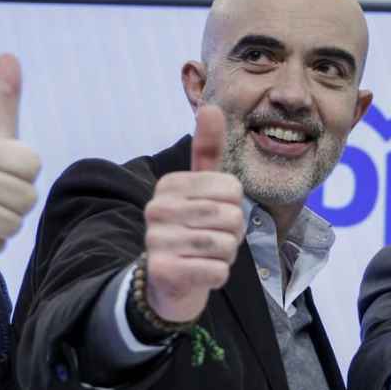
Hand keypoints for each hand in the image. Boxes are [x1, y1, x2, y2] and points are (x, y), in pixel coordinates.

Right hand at [141, 104, 245, 323]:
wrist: (168, 282)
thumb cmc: (192, 229)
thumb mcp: (201, 189)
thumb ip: (207, 150)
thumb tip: (212, 107)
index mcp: (169, 184)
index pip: (233, 189)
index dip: (234, 208)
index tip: (214, 217)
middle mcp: (156, 208)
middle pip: (232, 217)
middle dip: (233, 234)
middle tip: (212, 240)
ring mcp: (156, 240)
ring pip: (226, 245)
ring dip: (225, 256)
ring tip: (205, 256)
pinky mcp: (163, 271)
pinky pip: (217, 271)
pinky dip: (218, 277)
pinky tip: (200, 274)